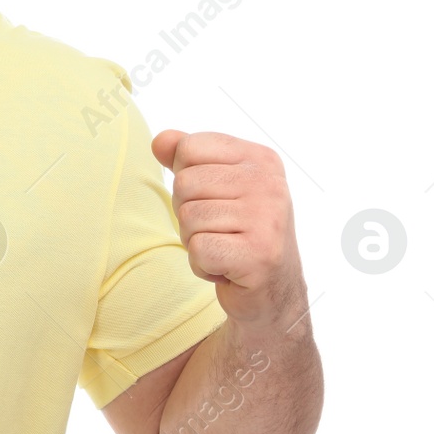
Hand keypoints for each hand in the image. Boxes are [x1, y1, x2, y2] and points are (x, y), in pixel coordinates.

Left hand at [150, 129, 304, 328]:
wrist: (273, 292)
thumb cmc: (239, 234)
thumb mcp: (217, 187)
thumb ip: (187, 158)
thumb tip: (159, 140)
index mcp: (260, 159)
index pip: (190, 147)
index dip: (185, 177)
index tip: (213, 199)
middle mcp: (269, 183)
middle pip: (184, 183)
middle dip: (187, 214)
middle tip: (219, 231)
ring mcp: (267, 218)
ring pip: (188, 217)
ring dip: (196, 241)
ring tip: (225, 248)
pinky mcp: (259, 254)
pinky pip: (198, 249)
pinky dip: (202, 265)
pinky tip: (227, 268)